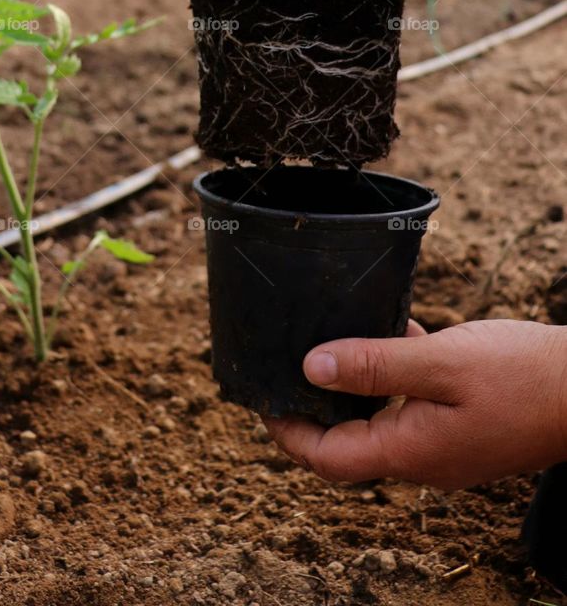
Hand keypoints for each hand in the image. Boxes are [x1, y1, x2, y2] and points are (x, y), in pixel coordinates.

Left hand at [265, 319, 566, 489]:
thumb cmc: (521, 377)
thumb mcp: (439, 363)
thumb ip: (374, 365)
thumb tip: (310, 369)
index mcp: (409, 451)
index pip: (328, 457)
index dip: (288, 431)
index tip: (261, 395)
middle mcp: (421, 454)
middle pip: (347, 440)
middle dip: (312, 406)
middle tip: (283, 364)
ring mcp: (443, 438)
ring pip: (379, 414)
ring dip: (352, 382)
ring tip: (326, 338)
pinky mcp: (462, 418)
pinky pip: (412, 397)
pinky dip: (392, 366)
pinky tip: (392, 324)